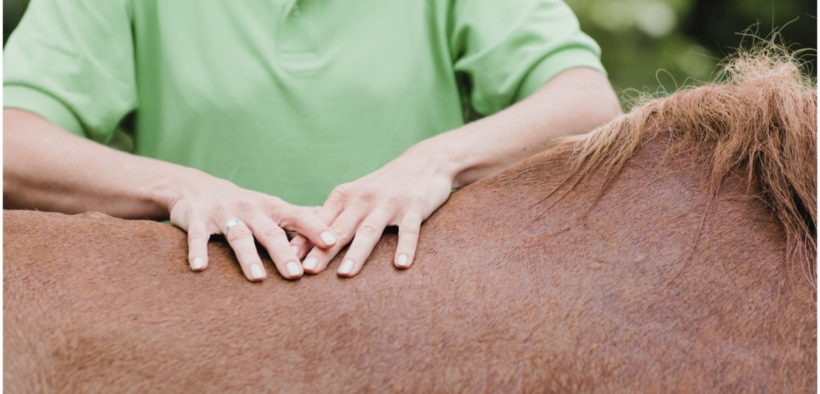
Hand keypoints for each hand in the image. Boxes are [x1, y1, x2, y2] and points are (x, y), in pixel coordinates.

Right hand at [168, 170, 336, 281]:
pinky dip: (199, 251)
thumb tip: (331, 221)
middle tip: (296, 275)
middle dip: (284, 253)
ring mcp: (223, 212)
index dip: (315, 229)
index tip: (332, 243)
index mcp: (271, 207)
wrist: (194, 187)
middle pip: (270, 232)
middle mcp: (250, 208)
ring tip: (258, 278)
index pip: (298, 217)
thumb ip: (299, 216)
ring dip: (248, 257)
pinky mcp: (197, 218)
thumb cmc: (243, 204)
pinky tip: (200, 268)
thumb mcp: (271, 206)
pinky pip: (198, 236)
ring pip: (238, 236)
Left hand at [289, 146, 452, 276]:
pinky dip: (405, 247)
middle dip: (323, 250)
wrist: (424, 162)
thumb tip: (301, 247)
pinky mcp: (414, 206)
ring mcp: (389, 202)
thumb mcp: (356, 198)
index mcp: (345, 197)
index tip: (289, 260)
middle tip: (308, 271)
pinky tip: (401, 265)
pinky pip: (409, 230)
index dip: (304, 241)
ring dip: (357, 252)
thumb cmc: (383, 187)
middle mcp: (363, 198)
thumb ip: (333, 220)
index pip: (320, 223)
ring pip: (370, 230)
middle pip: (340, 228)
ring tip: (346, 273)